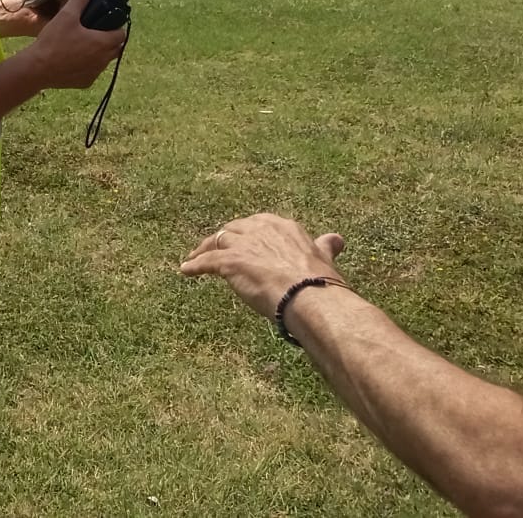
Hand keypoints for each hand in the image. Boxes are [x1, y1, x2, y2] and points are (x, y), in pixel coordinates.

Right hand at [27, 0, 126, 88]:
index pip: (121, 34)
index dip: (116, 26)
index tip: (105, 22)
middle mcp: (103, 60)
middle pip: (115, 48)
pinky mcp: (85, 82)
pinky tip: (73, 58)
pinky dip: (87, 65)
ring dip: (98, 53)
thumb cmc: (54, 41)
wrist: (38, 68)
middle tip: (94, 31)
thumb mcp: (66, 15)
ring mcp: (95, 73)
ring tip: (82, 43)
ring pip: (104, 61)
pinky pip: (92, 72)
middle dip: (109, 40)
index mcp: (103, 43)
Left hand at [180, 212, 346, 319]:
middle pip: (233, 229)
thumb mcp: (324, 258)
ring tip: (195, 257)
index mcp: (282, 226)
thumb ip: (325, 246)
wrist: (310, 297)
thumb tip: (336, 238)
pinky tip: (186, 270)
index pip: (257, 225)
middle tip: (216, 249)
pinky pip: (206, 261)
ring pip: (216, 242)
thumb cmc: (320, 282)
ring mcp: (243, 244)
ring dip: (204, 250)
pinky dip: (194, 265)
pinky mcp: (229, 262)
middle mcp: (259, 228)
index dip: (248, 235)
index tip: (244, 242)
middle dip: (224, 239)